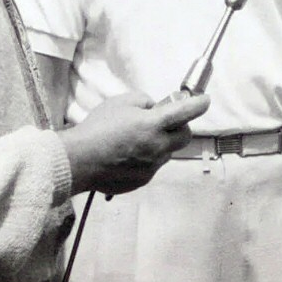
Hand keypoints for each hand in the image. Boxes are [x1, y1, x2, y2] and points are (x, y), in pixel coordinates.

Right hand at [58, 91, 208, 195]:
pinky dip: (147, 158)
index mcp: (153, 125)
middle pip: (184, 136)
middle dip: (180, 127)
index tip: (204, 101)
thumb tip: (154, 108)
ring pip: (167, 152)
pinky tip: (128, 155)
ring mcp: (151, 166)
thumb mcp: (121, 102)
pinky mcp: (143, 180)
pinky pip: (153, 166)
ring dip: (161, 144)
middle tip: (166, 122)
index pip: (186, 112)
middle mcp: (157, 147)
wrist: (77, 161)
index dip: (199, 105)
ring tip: (137, 140)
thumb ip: (144, 102)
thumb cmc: (97, 128)